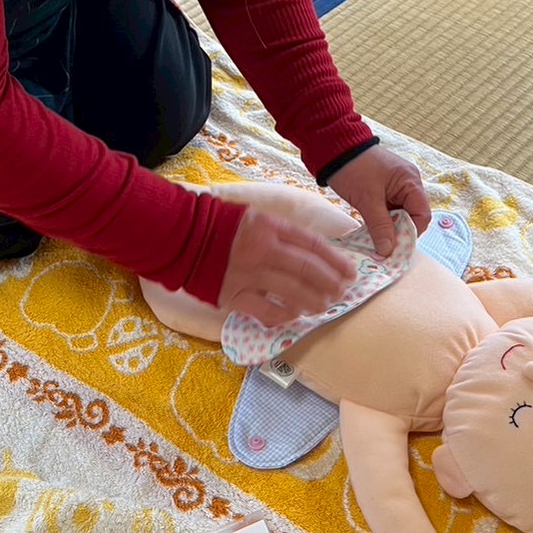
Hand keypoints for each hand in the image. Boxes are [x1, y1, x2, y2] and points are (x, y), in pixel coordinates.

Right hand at [220, 208, 354, 324]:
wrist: (181, 237)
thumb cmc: (220, 225)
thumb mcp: (254, 216)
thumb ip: (281, 231)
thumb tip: (312, 250)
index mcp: (270, 226)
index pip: (313, 244)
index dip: (336, 260)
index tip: (350, 272)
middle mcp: (263, 249)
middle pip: (308, 269)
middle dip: (331, 283)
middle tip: (342, 292)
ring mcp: (248, 274)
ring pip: (292, 291)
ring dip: (314, 301)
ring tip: (325, 306)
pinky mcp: (233, 295)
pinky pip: (265, 311)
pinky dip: (284, 315)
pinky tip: (295, 316)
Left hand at [328, 146, 430, 256]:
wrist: (333, 146)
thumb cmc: (353, 168)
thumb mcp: (367, 200)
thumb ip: (380, 226)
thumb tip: (388, 250)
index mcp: (410, 181)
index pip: (422, 215)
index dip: (411, 233)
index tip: (395, 246)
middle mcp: (408, 183)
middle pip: (412, 216)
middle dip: (399, 232)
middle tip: (384, 246)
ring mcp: (396, 186)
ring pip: (399, 214)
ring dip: (389, 227)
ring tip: (376, 239)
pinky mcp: (384, 188)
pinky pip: (389, 210)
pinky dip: (382, 220)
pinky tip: (371, 229)